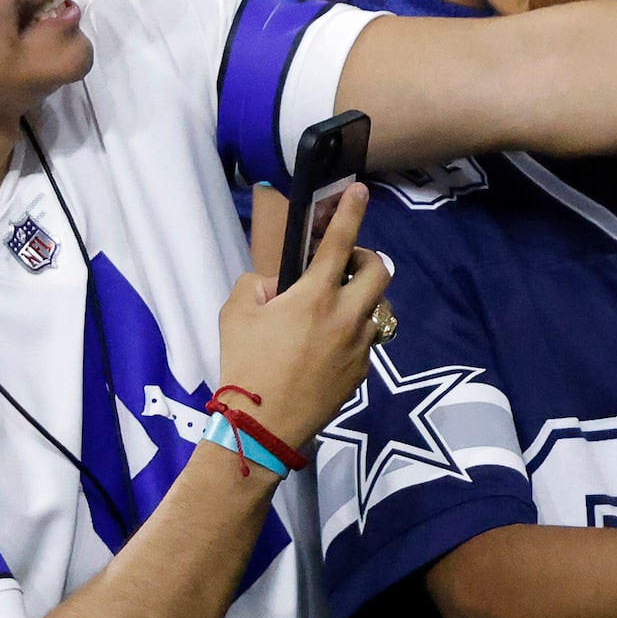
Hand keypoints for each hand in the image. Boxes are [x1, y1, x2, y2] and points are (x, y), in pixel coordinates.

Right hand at [214, 182, 391, 450]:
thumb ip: (258, 285)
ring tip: (329, 312)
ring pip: (376, 307)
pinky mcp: (363, 371)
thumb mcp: (235, 314)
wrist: (262, 427)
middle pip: (381, 270)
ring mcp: (360, 345)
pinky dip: (351, 332)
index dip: (352, 211)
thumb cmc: (245, 366)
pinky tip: (324, 348)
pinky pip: (365, 339)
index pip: (339, 241)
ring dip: (358, 299)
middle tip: (343, 265)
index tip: (361, 190)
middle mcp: (347, 316)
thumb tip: (278, 285)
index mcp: (315, 296)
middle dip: (366, 258)